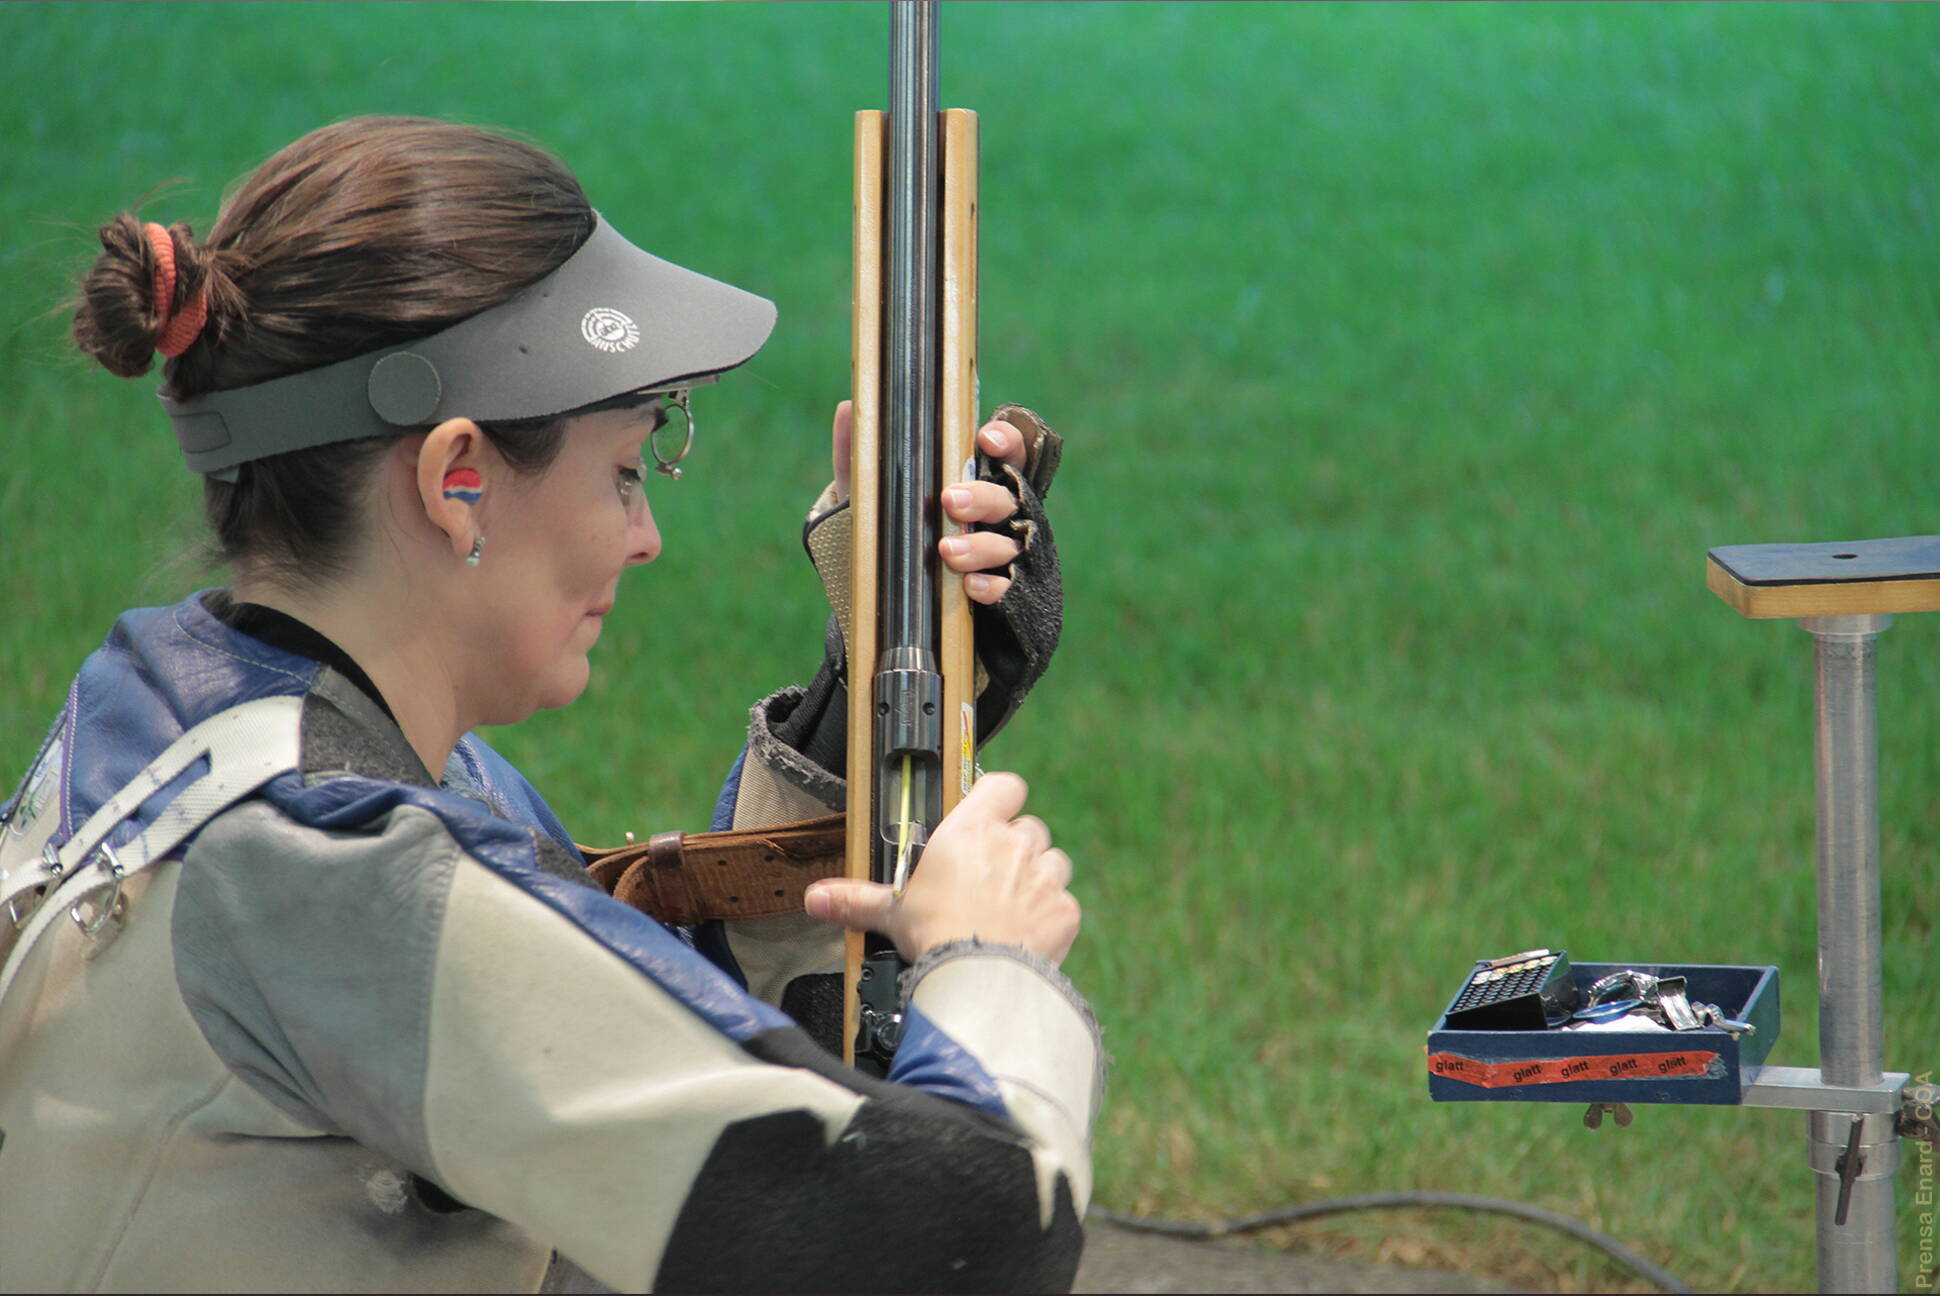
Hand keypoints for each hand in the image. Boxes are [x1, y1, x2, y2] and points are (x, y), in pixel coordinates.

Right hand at [802, 772, 1079, 964]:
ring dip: (1037, 876)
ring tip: (1010, 903)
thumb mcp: (891, 913)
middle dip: (1013, 847)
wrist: (979, 978)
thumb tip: (816, 899)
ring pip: (1052, 861)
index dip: (998, 795)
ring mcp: (1045, 876)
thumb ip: (856, 900)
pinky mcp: (1064, 910)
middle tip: (988, 876)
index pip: (1002, 785)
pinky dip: (1050, 915)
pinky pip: (1064, 902)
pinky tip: (1027, 932)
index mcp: (973, 831)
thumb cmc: (936, 936)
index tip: (987, 812)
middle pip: (1027, 827)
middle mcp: (1014, 844)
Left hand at [829, 400, 1028, 605]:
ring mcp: (1004, 552)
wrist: (898, 593)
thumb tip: (846, 409)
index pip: (1008, 452)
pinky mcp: (1002, 590)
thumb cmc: (899, 529)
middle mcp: (997, 514)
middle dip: (982, 497)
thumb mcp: (876, 494)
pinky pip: (1009, 588)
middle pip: (1007, 497)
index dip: (1006, 441)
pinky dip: (993, 586)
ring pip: (1010, 543)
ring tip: (946, 550)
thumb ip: (862, 457)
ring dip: (981, 546)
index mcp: (977, 481)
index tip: (984, 439)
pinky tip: (970, 586)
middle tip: (949, 500)